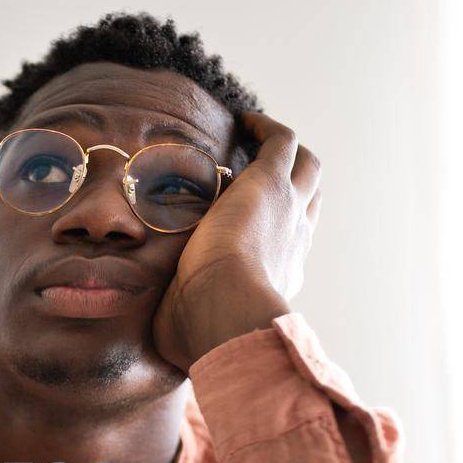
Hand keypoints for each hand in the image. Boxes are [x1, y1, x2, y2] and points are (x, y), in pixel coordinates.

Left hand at [152, 112, 321, 370]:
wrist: (224, 311)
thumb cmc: (202, 333)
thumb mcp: (189, 329)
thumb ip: (177, 326)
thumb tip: (152, 342)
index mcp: (279, 276)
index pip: (286, 245)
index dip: (274, 229)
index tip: (249, 222)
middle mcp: (294, 241)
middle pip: (310, 200)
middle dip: (294, 183)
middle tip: (263, 168)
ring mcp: (288, 209)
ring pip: (307, 167)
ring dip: (285, 149)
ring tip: (256, 135)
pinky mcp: (270, 182)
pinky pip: (282, 140)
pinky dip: (267, 128)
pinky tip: (244, 121)